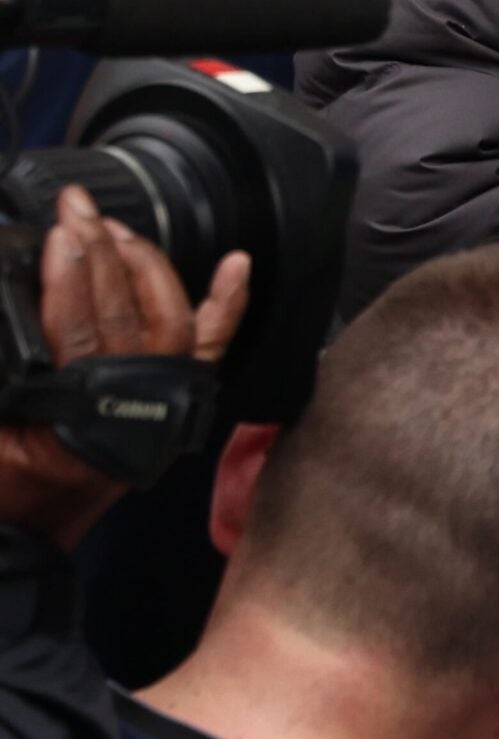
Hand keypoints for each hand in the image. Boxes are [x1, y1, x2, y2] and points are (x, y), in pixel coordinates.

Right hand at [0, 187, 249, 548]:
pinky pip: (207, 343)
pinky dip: (225, 302)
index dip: (70, 278)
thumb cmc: (4, 481)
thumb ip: (6, 373)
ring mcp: (160, 397)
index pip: (81, 330)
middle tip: (75, 208)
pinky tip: (236, 263)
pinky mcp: (175, 396)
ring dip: (140, 261)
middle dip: (98, 252)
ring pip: (164, 313)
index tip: (59, 235)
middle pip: (124, 311)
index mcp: (82, 418)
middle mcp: (133, 404)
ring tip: (110, 225)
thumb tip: (10, 320)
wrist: (27, 530)